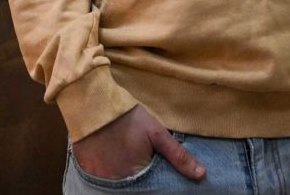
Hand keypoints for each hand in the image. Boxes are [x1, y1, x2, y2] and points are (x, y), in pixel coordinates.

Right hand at [71, 105, 205, 181]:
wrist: (93, 102)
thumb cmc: (127, 117)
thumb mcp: (156, 132)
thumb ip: (178, 155)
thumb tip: (201, 175)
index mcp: (137, 174)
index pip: (152, 189)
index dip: (155, 183)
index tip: (156, 172)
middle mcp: (119, 181)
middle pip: (135, 187)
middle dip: (141, 179)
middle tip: (141, 162)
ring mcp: (101, 177)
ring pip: (119, 185)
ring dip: (125, 176)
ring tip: (127, 160)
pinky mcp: (88, 170)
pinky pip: (101, 180)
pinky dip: (109, 173)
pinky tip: (113, 160)